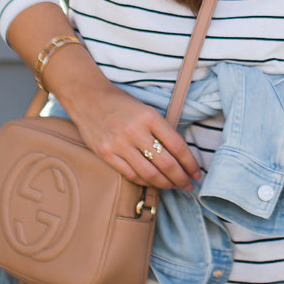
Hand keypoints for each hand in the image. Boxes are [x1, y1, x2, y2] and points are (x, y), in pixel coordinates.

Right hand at [61, 71, 201, 192]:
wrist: (87, 97)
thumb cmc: (120, 103)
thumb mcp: (146, 109)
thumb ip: (161, 129)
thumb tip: (181, 155)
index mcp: (149, 116)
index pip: (177, 146)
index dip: (190, 163)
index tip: (196, 172)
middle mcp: (134, 131)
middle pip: (166, 163)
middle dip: (181, 178)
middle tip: (189, 185)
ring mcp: (118, 144)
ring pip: (149, 174)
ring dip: (165, 184)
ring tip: (174, 186)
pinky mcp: (106, 154)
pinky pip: (130, 174)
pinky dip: (145, 181)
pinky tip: (153, 182)